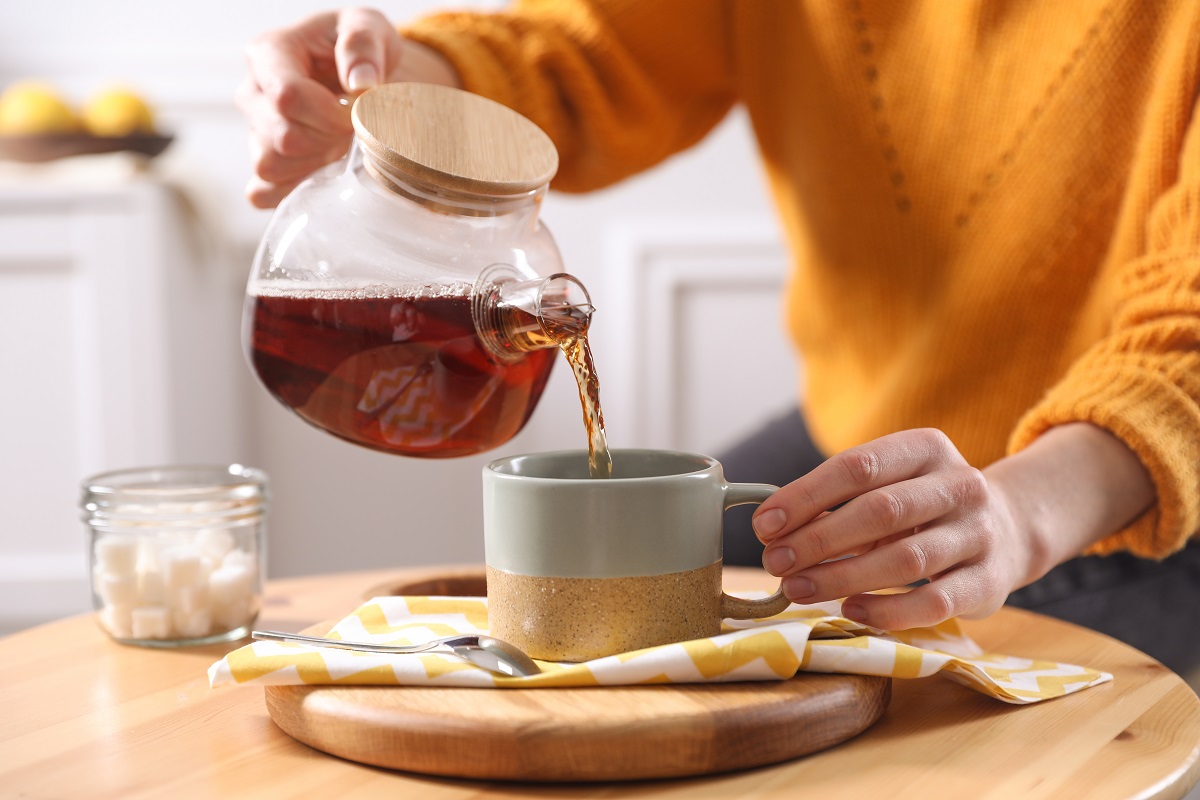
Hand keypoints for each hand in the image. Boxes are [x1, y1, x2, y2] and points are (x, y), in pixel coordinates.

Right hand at [237, 8, 458, 207]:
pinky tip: (324, 172)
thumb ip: (362, 45)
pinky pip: (264, 193)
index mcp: (268, 54)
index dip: (330, 116)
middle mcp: (252, 94)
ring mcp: (254, 132)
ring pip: (271, 167)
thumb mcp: (369, 28)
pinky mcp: (263, 164)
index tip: (358, 115)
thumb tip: (361, 84)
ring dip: (316, 166)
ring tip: (341, 146)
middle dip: (329, 141)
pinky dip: (297, 190)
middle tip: (354, 131)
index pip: (287, 97)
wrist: (358, 75)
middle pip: (283, 137)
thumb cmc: (360, 48)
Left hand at [753, 428, 1034, 629]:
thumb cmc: (925, 506)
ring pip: (905, 559)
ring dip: (842, 577)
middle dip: (818, 540)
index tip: (765, 524)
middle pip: (880, 511)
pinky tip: (850, 610)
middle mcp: (959, 485)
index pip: (858, 466)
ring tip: (797, 588)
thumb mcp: (891, 484)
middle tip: (774, 562)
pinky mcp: (989, 582)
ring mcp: (979, 534)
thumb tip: (772, 528)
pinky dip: (887, 610)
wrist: (1011, 527)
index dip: (806, 496)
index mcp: (926, 448)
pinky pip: (934, 602)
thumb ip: (837, 501)